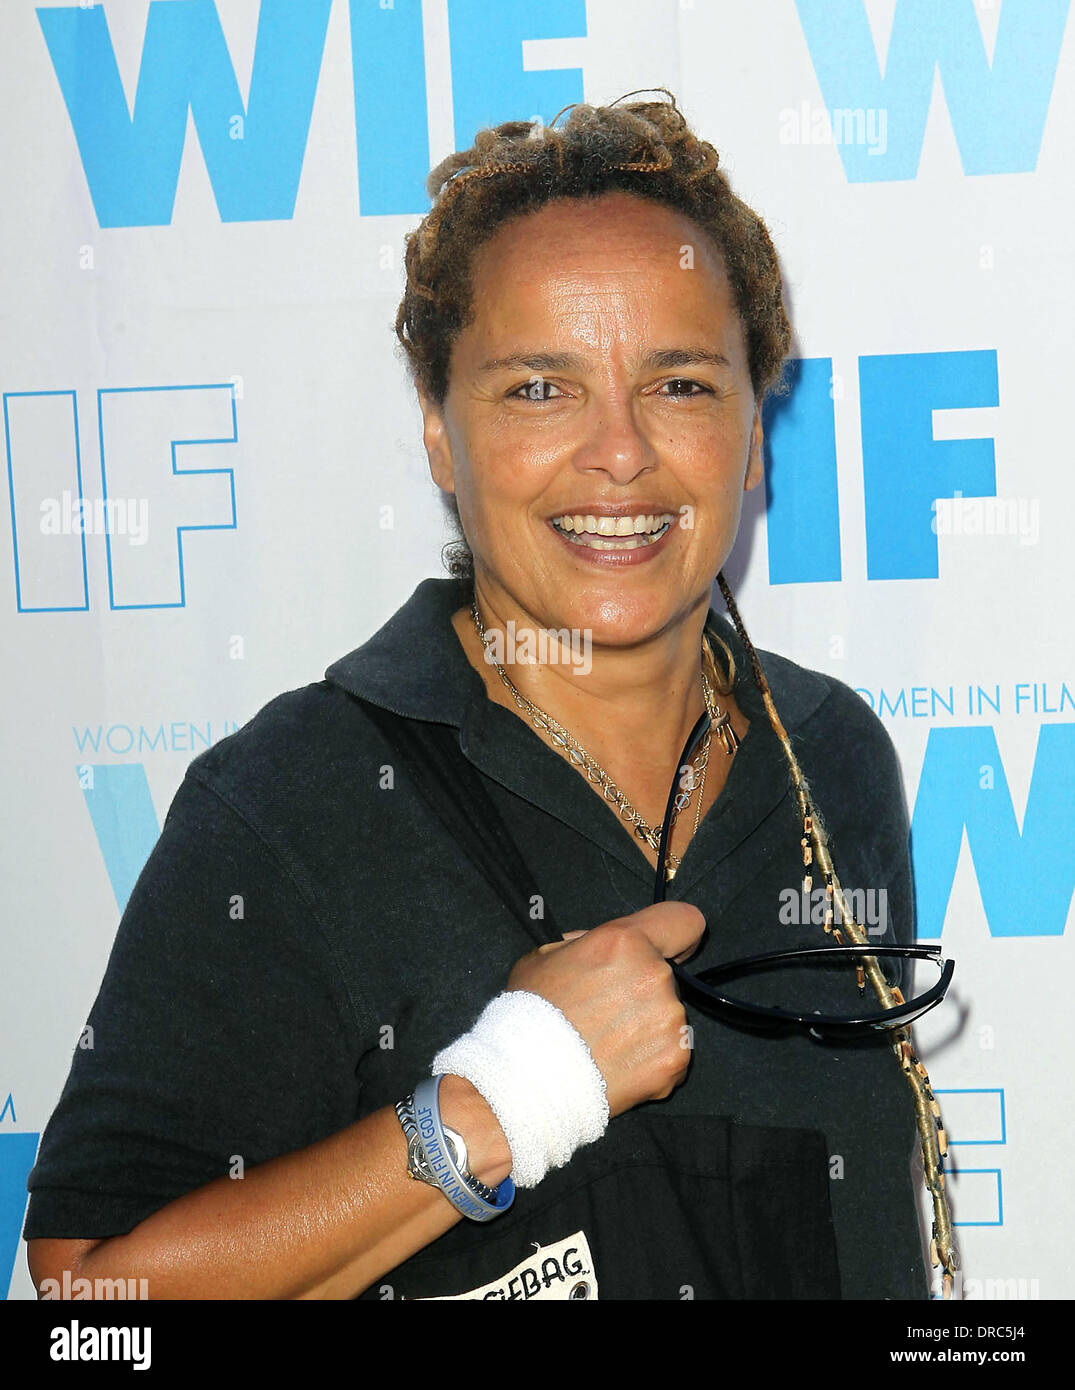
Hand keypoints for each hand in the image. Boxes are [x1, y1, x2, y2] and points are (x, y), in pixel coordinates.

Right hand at [504, 902, 705, 1118]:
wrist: (528, 1080)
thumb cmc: (530, 1015)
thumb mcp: (544, 956)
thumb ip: (585, 943)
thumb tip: (603, 947)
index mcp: (623, 942)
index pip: (684, 921)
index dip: (677, 937)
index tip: (669, 953)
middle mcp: (654, 974)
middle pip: (666, 976)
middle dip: (641, 991)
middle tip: (605, 1014)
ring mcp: (670, 1019)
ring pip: (669, 1016)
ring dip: (647, 1028)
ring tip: (607, 1045)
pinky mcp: (676, 1058)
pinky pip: (673, 1053)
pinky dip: (651, 1061)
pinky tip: (619, 1066)